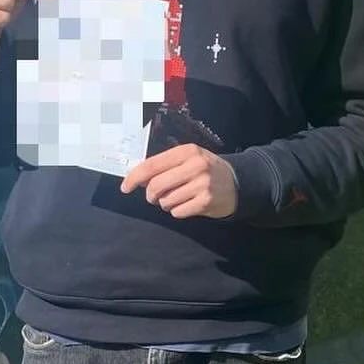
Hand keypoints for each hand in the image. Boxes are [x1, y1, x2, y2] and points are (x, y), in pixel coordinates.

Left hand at [120, 144, 237, 219]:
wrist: (238, 183)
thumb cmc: (206, 170)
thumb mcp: (188, 160)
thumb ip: (163, 166)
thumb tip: (136, 178)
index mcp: (186, 151)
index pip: (152, 165)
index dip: (134, 177)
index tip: (125, 187)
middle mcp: (195, 165)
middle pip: (156, 186)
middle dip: (151, 195)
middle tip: (156, 197)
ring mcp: (202, 184)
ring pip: (166, 201)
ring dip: (167, 204)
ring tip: (180, 198)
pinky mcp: (206, 202)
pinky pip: (177, 212)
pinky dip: (178, 211)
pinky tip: (189, 204)